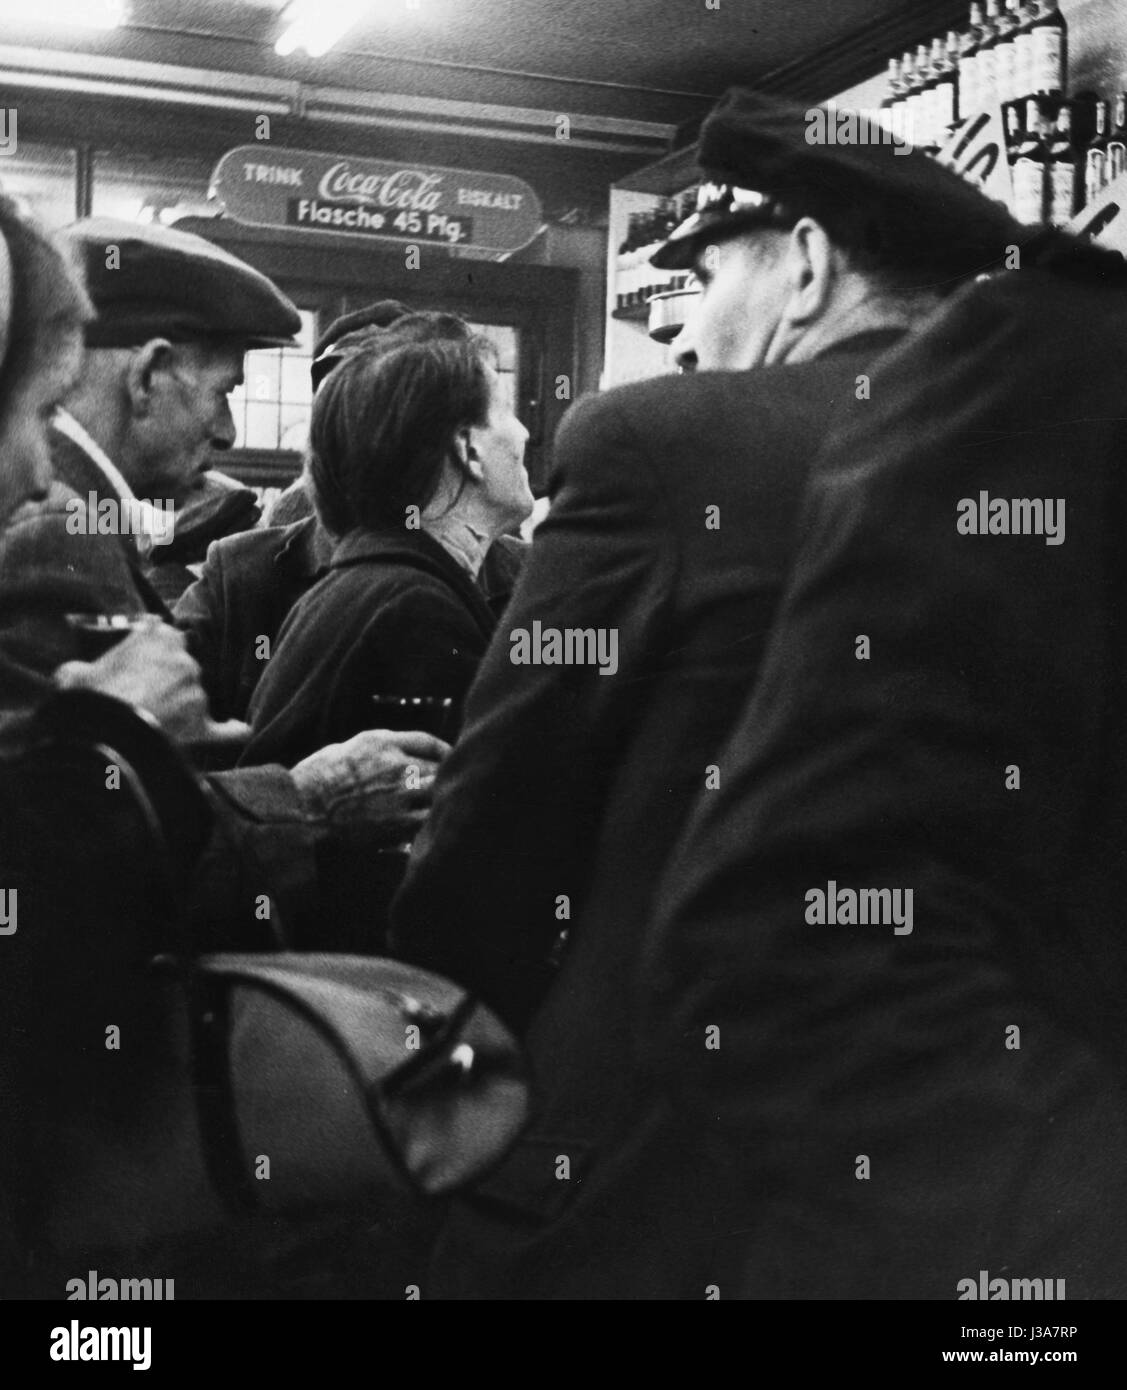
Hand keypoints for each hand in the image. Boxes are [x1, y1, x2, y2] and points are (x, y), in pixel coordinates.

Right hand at [54, 616, 248, 747]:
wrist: (106, 736)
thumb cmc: (89, 698)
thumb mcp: (73, 674)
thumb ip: (80, 667)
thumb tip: (74, 672)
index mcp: (158, 640)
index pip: (166, 634)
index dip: (155, 649)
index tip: (145, 661)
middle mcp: (185, 662)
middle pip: (184, 668)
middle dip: (168, 681)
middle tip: (145, 699)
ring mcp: (199, 695)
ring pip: (196, 699)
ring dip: (183, 709)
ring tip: (158, 725)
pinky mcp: (205, 727)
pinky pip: (229, 731)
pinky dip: (233, 731)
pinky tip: (240, 729)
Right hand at [291, 729, 448, 841]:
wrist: (302, 809)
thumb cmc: (316, 778)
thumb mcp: (348, 748)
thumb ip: (378, 749)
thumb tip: (400, 757)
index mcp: (383, 743)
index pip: (427, 741)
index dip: (443, 749)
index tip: (449, 756)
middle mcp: (397, 765)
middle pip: (440, 766)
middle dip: (446, 774)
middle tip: (454, 781)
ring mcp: (400, 794)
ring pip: (438, 793)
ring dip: (442, 798)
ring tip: (445, 803)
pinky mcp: (398, 822)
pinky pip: (428, 820)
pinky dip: (432, 821)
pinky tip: (431, 823)